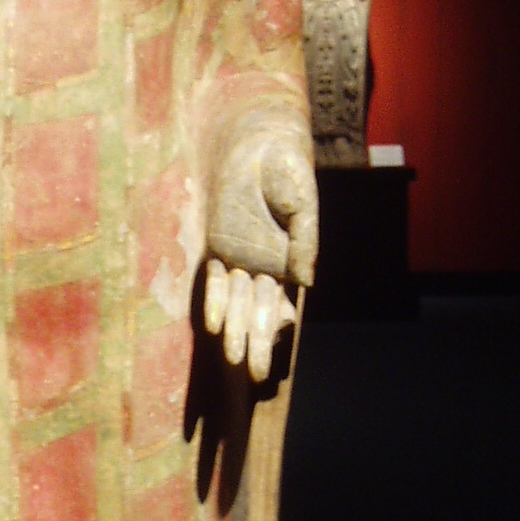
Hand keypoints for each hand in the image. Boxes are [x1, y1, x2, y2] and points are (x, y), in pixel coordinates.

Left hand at [203, 122, 316, 381]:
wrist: (261, 145)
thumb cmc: (289, 171)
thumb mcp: (304, 205)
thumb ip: (306, 242)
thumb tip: (307, 282)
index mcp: (287, 263)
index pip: (281, 306)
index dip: (276, 332)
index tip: (276, 360)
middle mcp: (262, 265)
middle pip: (257, 312)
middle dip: (255, 343)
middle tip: (255, 375)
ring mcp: (238, 256)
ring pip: (235, 301)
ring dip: (233, 329)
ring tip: (232, 359)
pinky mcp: (218, 243)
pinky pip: (214, 277)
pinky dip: (213, 299)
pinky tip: (213, 324)